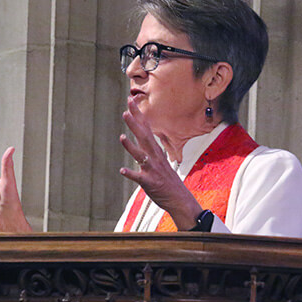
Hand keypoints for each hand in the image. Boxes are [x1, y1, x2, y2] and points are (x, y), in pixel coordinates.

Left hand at [119, 98, 201, 229]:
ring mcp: (152, 170)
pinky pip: (139, 177)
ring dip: (131, 147)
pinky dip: (131, 174)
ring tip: (122, 137)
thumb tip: (142, 141)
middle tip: (126, 110)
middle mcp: (154, 157)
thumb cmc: (167, 180)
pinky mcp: (150, 183)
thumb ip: (149, 151)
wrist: (179, 199)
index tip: (131, 102)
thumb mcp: (159, 161)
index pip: (146, 129)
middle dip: (135, 124)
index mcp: (155, 151)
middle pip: (144, 137)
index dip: (138, 116)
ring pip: (141, 156)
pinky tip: (122, 170)